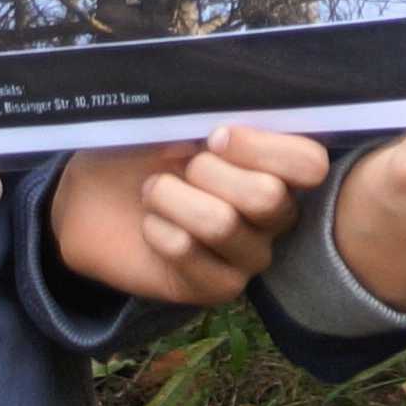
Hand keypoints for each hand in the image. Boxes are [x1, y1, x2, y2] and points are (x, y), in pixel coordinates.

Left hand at [49, 127, 335, 307]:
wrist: (96, 198)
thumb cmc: (145, 152)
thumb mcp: (175, 122)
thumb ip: (206, 119)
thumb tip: (218, 129)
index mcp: (279, 167)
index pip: (309, 164)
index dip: (263, 148)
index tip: (214, 137)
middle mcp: (276, 215)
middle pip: (268, 197)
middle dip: (208, 172)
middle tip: (179, 166)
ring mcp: (249, 255)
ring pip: (222, 223)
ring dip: (172, 197)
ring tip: (153, 191)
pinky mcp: (216, 287)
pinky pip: (187, 251)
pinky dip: (157, 229)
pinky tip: (150, 225)